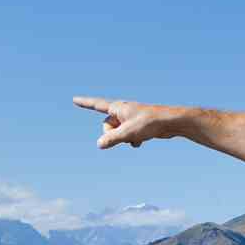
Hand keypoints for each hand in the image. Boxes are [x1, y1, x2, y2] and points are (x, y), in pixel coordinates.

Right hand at [75, 95, 194, 149]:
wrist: (170, 122)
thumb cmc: (149, 123)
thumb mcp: (127, 133)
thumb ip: (111, 139)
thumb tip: (99, 144)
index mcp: (118, 107)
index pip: (96, 105)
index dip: (85, 103)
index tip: (74, 99)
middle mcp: (122, 111)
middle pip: (106, 125)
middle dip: (112, 134)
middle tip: (124, 136)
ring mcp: (129, 118)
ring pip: (117, 132)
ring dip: (123, 139)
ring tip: (137, 137)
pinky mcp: (137, 125)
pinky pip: (126, 135)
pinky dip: (131, 140)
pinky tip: (141, 141)